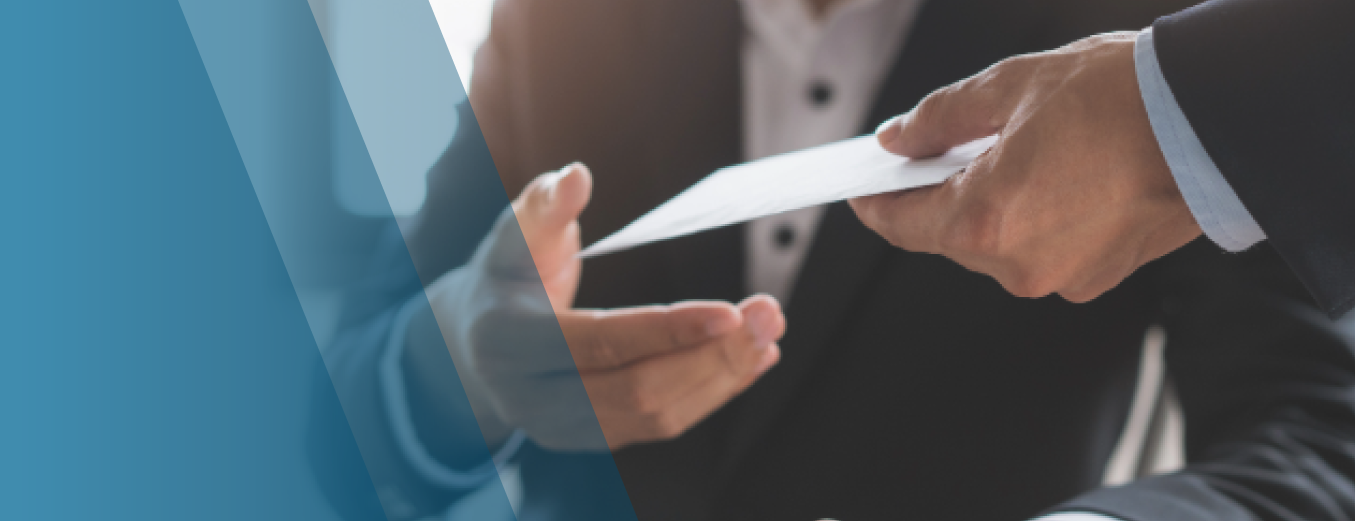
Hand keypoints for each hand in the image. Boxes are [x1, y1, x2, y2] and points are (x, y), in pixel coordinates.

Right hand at [421, 164, 783, 451]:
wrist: (476, 344)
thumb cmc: (506, 277)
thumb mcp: (513, 234)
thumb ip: (545, 206)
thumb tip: (576, 175)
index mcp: (508, 343)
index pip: (599, 343)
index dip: (668, 330)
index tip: (730, 311)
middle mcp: (532, 398)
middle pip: (637, 390)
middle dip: (712, 356)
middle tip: (767, 314)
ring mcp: (564, 428)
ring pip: (657, 415)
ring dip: (723, 376)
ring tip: (769, 333)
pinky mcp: (595, 438)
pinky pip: (662, 423)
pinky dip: (712, 393)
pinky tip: (750, 361)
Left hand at [851, 32, 1200, 302]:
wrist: (1214, 121)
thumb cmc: (1122, 99)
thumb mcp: (1010, 88)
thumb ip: (940, 119)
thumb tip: (900, 138)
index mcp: (986, 221)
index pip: (902, 224)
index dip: (876, 203)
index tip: (861, 188)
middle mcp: (1019, 265)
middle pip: (950, 236)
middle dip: (945, 192)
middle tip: (949, 147)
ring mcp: (1061, 279)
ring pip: (998, 244)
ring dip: (996, 204)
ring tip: (1026, 151)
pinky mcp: (1097, 279)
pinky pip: (1043, 251)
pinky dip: (1038, 219)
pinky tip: (1060, 176)